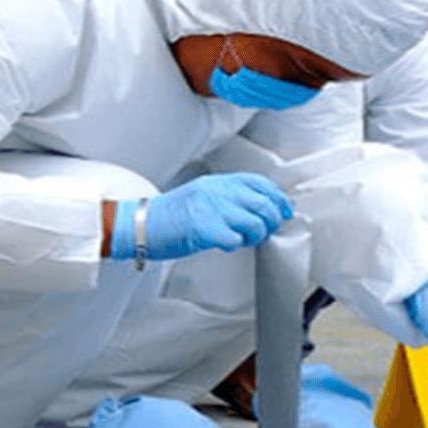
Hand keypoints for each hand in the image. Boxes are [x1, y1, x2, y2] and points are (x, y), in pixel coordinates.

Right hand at [111, 173, 292, 261]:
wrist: (141, 225)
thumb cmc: (172, 216)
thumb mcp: (203, 196)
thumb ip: (229, 199)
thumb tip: (260, 210)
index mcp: (218, 182)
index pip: (260, 183)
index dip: (278, 198)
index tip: (285, 210)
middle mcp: (217, 191)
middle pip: (263, 203)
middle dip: (272, 221)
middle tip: (266, 231)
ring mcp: (211, 208)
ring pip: (255, 222)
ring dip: (255, 236)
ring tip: (244, 240)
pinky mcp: (204, 228)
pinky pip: (235, 239)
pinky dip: (235, 245)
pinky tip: (225, 244)